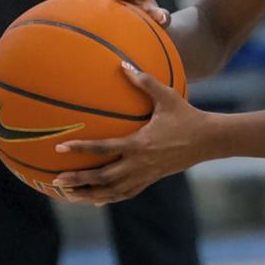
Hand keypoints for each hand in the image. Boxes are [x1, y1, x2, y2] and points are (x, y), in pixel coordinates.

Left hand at [51, 63, 211, 203]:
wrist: (209, 141)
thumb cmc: (187, 116)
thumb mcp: (167, 96)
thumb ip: (144, 81)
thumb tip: (122, 64)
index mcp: (140, 144)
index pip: (104, 149)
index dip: (81, 149)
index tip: (60, 148)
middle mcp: (139, 164)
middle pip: (103, 178)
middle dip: (79, 180)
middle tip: (56, 180)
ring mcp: (145, 175)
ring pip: (112, 192)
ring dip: (89, 195)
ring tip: (69, 196)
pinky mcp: (151, 180)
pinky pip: (126, 193)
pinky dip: (109, 198)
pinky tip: (95, 201)